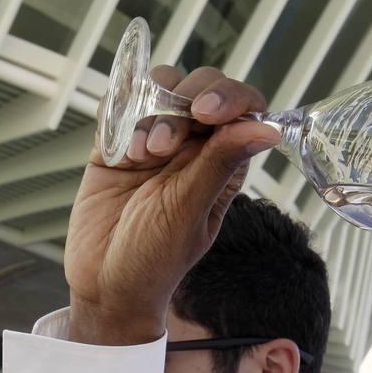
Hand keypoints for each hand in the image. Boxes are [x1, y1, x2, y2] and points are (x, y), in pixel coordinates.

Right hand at [68, 67, 278, 344]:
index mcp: (223, 163)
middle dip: (181, 105)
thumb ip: (221, 164)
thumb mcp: (189, 212)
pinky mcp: (116, 143)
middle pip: (200, 88)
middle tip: (163, 147)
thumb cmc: (153, 260)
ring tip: (141, 155)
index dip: (229, 98)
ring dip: (149, 113)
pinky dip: (118, 116)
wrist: (102, 284)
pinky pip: (119, 104)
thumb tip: (269, 129)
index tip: (206, 113)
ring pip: (160, 88)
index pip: (242, 108)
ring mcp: (154, 140)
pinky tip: (120, 154)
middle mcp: (192, 147)